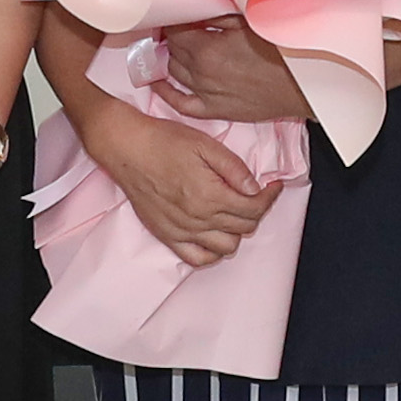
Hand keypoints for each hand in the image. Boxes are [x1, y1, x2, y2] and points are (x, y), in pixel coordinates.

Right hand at [91, 99, 275, 267]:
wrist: (127, 148)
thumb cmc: (162, 142)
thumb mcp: (206, 144)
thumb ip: (234, 168)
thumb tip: (254, 187)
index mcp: (210, 195)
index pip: (254, 208)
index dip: (270, 197)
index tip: (273, 186)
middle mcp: (198, 218)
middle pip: (244, 227)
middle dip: (256, 210)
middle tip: (255, 195)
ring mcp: (182, 231)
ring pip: (226, 247)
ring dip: (237, 231)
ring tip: (234, 212)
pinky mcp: (167, 236)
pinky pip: (198, 258)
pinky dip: (212, 252)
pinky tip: (215, 235)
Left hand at [156, 18, 310, 125]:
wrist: (302, 86)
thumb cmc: (280, 50)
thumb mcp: (248, 23)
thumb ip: (216, 16)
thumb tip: (194, 9)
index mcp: (207, 49)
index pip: (175, 30)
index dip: (174, 19)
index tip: (177, 12)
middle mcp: (201, 73)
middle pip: (173, 50)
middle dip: (173, 36)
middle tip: (179, 25)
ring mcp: (206, 94)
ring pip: (174, 72)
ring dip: (172, 57)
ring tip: (176, 46)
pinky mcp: (214, 110)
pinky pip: (180, 103)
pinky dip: (166, 92)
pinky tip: (158, 82)